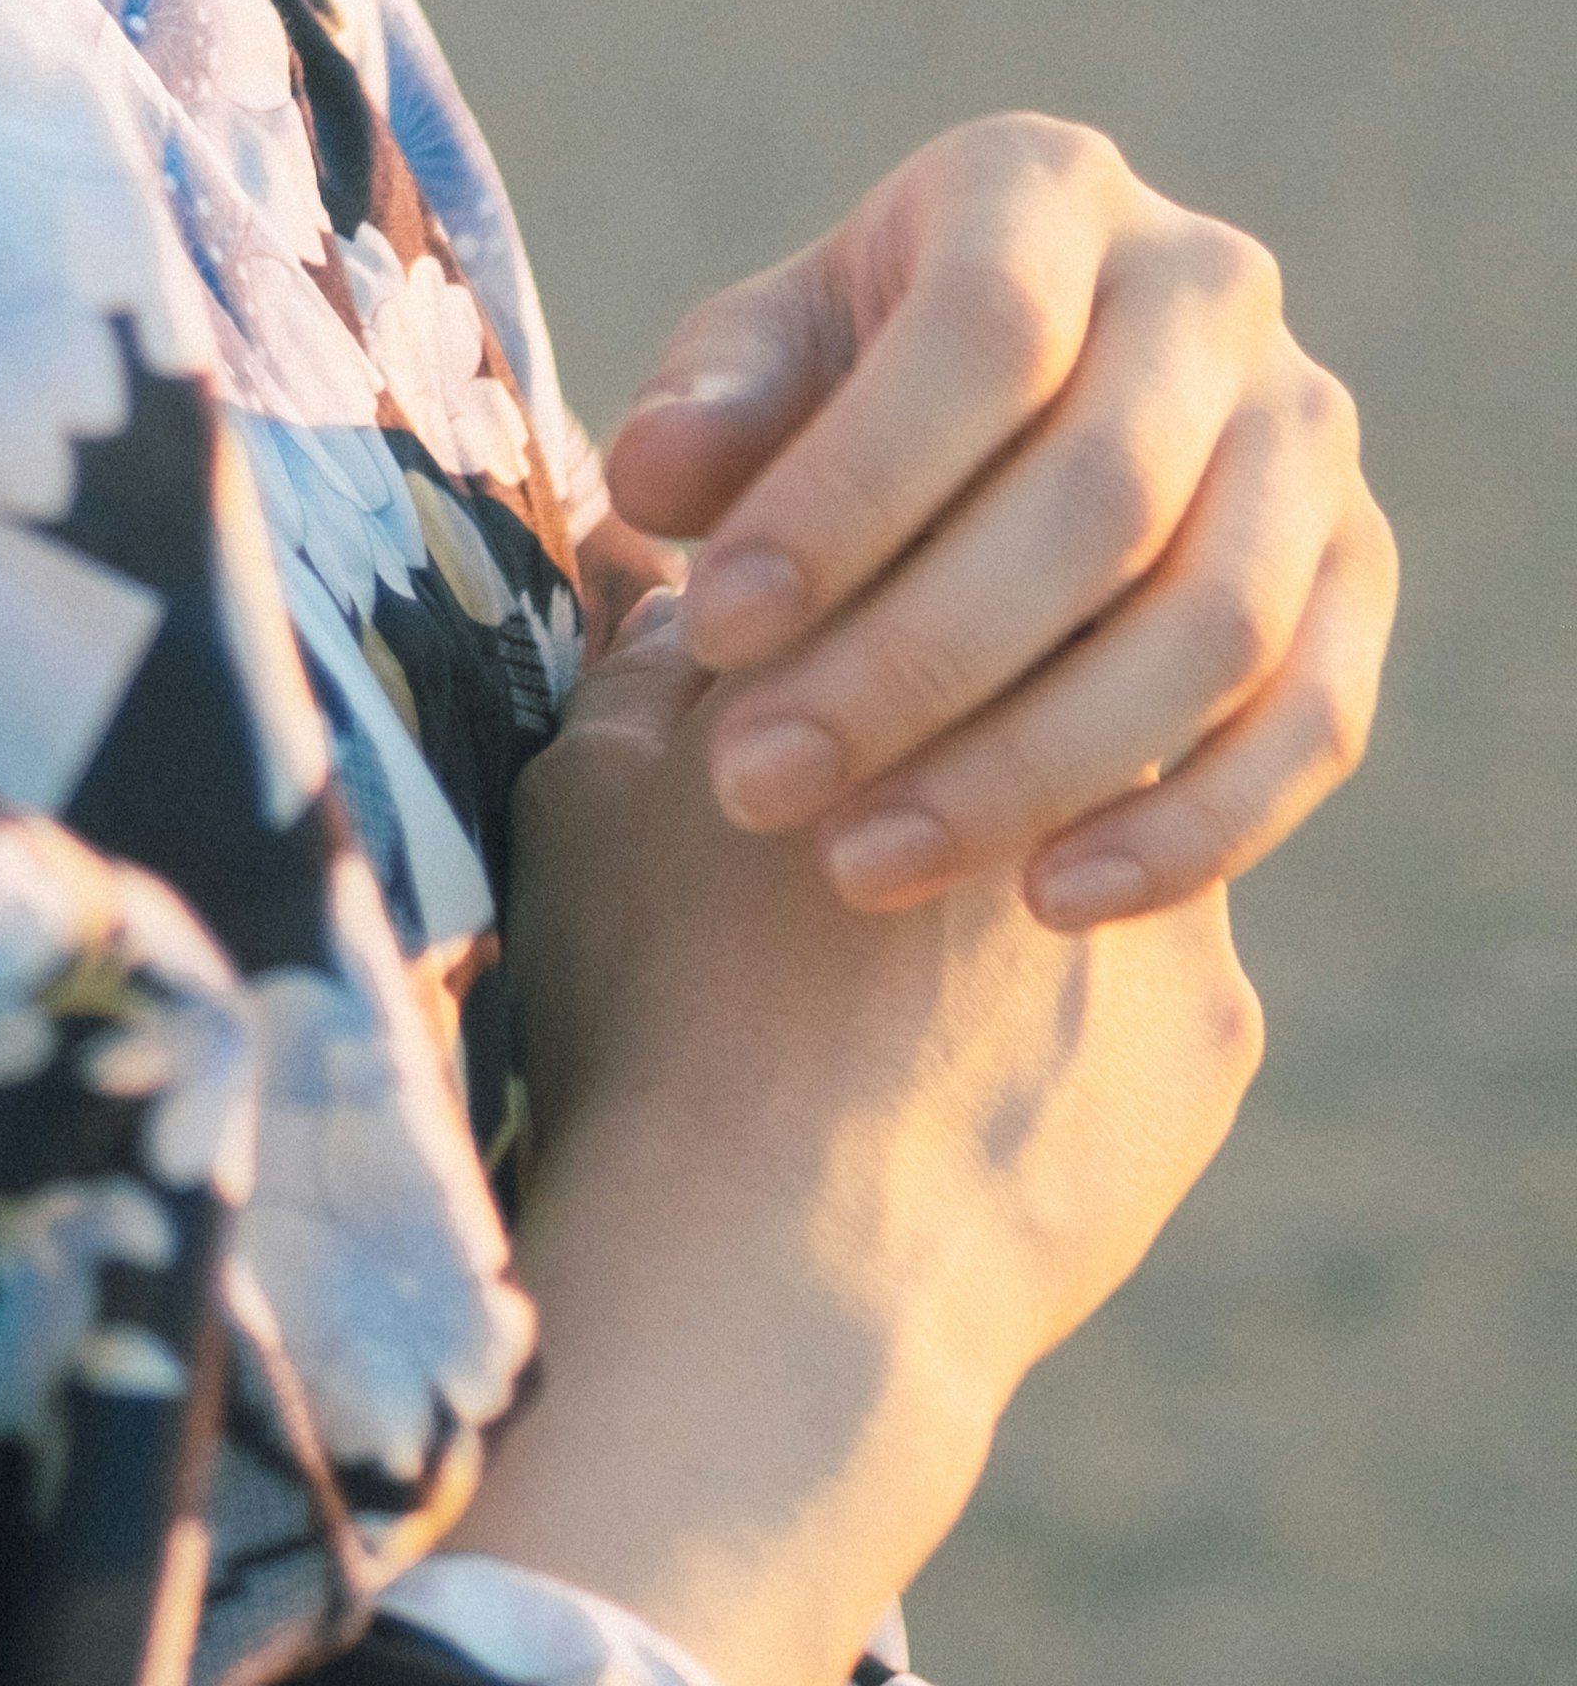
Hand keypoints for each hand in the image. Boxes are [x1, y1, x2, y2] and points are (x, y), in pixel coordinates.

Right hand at [475, 597, 1264, 1685]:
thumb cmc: (657, 1011)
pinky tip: (973, 1071)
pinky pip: (1154, 982)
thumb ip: (647, 647)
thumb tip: (649, 553)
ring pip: (1119, 821)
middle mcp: (1083, 728)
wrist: (781, 1280)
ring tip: (912, 961)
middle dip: (973, 697)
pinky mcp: (1213, 1032)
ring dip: (1036, 845)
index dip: (875, 576)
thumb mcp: (597, 789)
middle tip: (869, 774)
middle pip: (1049, 660)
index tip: (812, 632)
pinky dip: (1079, 1008)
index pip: (940, 530)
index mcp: (920, 639)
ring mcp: (1169, 883)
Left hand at [600, 113, 1395, 932]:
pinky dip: (1189, 828)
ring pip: (1213, 626)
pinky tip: (1044, 901)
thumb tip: (649, 477)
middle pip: (1100, 497)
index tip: (711, 629)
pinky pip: (1312, 720)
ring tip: (859, 860)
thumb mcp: (765, 363)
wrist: (1001, 429)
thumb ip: (710, 410)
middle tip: (756, 783)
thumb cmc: (850, 381)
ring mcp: (1307, 427)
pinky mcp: (1360, 569)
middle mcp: (1209, 284)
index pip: (980, 337)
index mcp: (1047, 188)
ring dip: (1034, 766)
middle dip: (912, 662)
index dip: (850, 492)